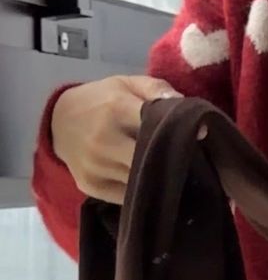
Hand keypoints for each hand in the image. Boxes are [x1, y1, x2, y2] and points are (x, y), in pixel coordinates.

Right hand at [50, 74, 180, 203]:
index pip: (157, 125)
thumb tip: (187, 109)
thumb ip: (157, 90)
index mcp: (116, 109)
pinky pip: (129, 195)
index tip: (197, 137)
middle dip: (171, 160)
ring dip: (159, 179)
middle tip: (190, 160)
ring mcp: (96, 166)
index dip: (179, 133)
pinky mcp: (92, 186)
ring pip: (142, 180)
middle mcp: (104, 140)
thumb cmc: (101, 101)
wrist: (57, 122)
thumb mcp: (126, 84)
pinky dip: (142, 190)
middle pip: (151, 158)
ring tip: (171, 171)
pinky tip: (150, 182)